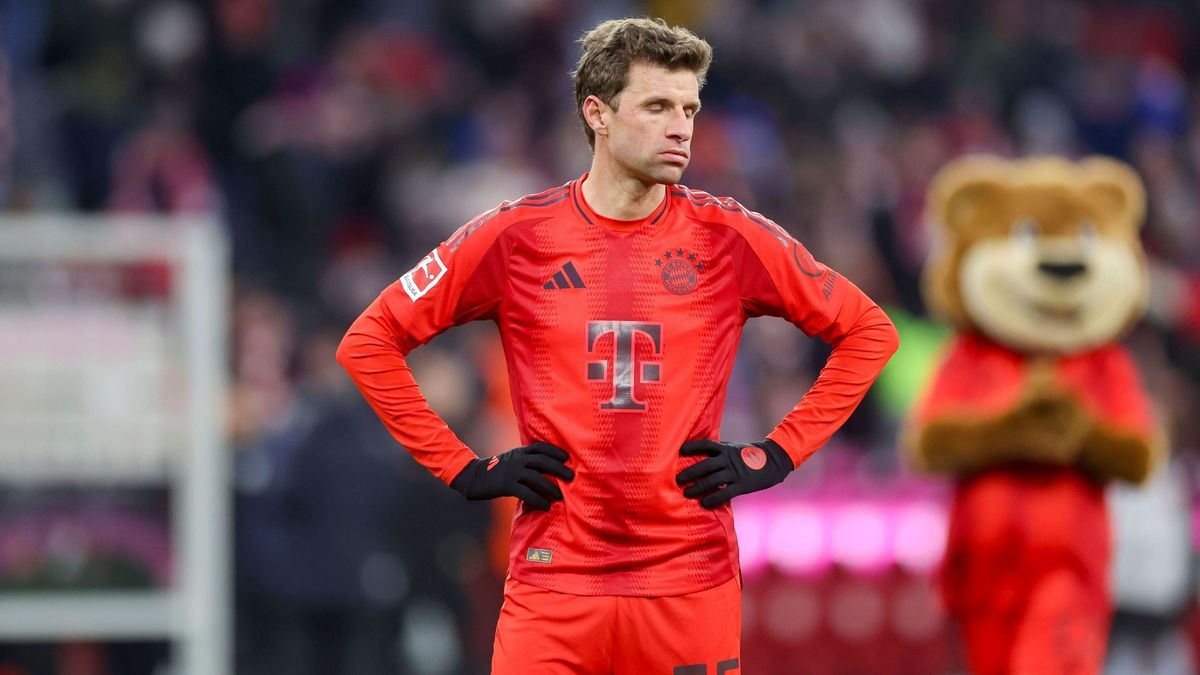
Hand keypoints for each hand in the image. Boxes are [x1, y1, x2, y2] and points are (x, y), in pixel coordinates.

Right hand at [450, 442, 574, 509]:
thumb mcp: (512, 459)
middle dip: (559, 468)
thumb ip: (527, 460)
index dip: (555, 451)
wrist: (474, 477)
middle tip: (571, 477)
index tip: (567, 457)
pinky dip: (538, 500)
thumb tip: (548, 467)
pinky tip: (546, 506)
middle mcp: (518, 459)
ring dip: (551, 487)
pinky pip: (526, 493)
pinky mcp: (506, 485)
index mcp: (520, 451)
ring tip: (560, 496)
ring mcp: (512, 472)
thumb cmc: (497, 469)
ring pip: (536, 478)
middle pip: (543, 461)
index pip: (540, 447)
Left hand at [675, 439, 793, 508]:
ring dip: (698, 487)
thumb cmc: (751, 454)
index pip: (706, 445)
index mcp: (726, 449)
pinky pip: (725, 493)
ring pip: (712, 480)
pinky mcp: (742, 485)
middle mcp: (728, 460)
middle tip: (678, 480)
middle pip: (705, 465)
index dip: (693, 447)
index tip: (681, 451)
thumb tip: (702, 451)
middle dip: (690, 472)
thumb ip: (720, 450)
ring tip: (687, 493)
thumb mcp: (735, 448)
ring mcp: (735, 472)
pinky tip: (704, 504)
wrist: (774, 460)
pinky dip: (713, 499)